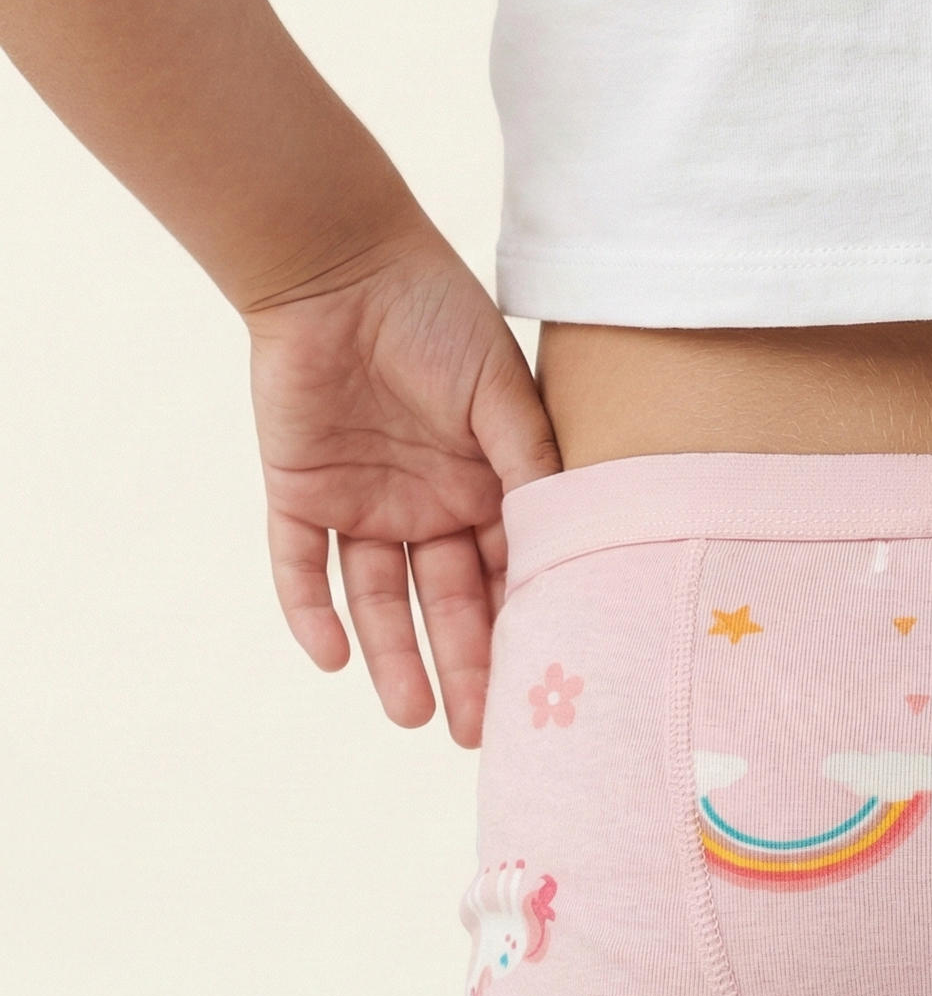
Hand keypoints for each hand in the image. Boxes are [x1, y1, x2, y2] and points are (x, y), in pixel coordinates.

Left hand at [243, 232, 560, 745]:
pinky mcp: (299, 491)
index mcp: (485, 487)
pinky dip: (310, 611)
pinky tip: (331, 659)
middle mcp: (429, 507)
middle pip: (447, 603)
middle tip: (474, 732)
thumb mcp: (505, 396)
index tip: (540, 687)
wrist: (340, 263)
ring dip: (393, 657)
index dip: (520, 630)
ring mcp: (362, 504)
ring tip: (412, 717)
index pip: (507, 576)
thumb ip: (532, 469)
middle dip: (463, 667)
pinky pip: (300, 564)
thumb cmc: (439, 317)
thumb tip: (568, 546)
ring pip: (378, 600)